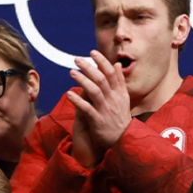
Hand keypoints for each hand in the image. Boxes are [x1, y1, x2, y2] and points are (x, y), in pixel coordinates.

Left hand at [66, 50, 131, 166]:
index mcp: (119, 93)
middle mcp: (113, 99)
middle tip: (76, 59)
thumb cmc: (120, 117)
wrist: (123, 140)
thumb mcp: (123, 98)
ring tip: (71, 72)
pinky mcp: (98, 121)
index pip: (111, 73)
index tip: (92, 52)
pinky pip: (87, 109)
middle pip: (101, 79)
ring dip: (82, 80)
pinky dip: (78, 101)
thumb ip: (119, 81)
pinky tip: (68, 94)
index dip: (101, 61)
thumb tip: (116, 63)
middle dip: (89, 68)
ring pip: (94, 91)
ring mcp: (106, 110)